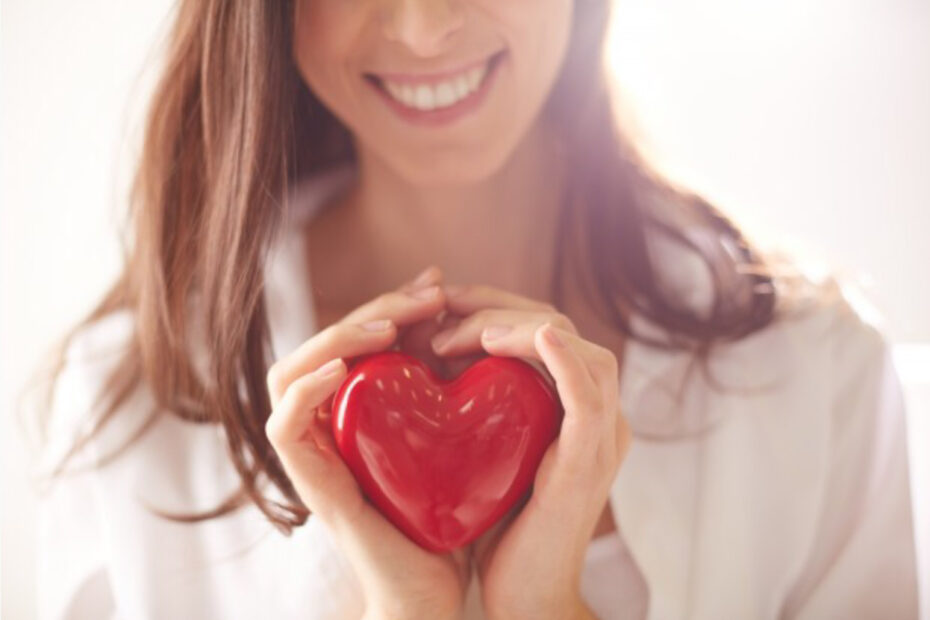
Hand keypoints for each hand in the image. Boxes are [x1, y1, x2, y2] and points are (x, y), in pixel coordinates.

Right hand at [265, 265, 470, 619]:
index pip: (356, 338)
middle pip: (324, 344)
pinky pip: (284, 426)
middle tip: (426, 293)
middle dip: (375, 310)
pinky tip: (343, 368)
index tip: (435, 284)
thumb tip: (474, 320)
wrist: (439, 591)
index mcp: (358, 410)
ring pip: (288, 373)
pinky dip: (306, 390)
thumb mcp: (453, 433)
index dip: (391, 304)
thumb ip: (448, 385)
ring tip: (388, 327)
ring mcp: (313, 453)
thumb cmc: (448, 512)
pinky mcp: (309, 483)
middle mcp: (328, 424)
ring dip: (336, 339)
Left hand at [430, 284, 633, 619]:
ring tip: (466, 333)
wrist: (522, 598)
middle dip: (500, 307)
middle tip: (444, 307)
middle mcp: (598, 415)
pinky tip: (536, 337)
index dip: (497, 306)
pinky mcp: (590, 460)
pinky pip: (589, 396)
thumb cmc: (500, 527)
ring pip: (581, 350)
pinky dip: (565, 360)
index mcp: (575, 408)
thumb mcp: (489, 450)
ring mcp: (601, 436)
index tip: (443, 305)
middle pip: (562, 328)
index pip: (546, 330)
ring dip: (522, 327)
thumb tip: (433, 357)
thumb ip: (480, 406)